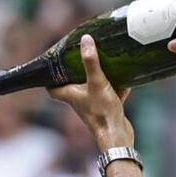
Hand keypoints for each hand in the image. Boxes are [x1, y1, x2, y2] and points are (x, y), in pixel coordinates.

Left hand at [49, 35, 132, 150]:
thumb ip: (91, 62)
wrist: (118, 137)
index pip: (52, 88)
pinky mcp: (108, 109)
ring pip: (93, 88)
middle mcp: (80, 101)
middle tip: (79, 56)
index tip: (52, 65)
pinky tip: (126, 77)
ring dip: (98, 77)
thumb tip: (85, 40)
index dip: (49, 78)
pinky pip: (111, 94)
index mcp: (70, 95)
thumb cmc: (102, 112)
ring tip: (103, 61)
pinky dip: (117, 87)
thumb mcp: (97, 82)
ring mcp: (94, 105)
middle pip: (73, 85)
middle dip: (77, 71)